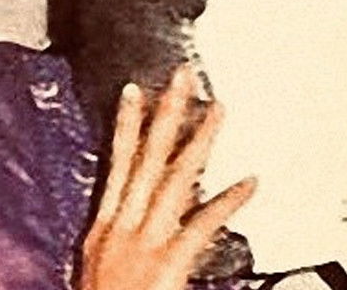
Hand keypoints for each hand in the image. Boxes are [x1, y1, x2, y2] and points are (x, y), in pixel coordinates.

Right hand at [79, 64, 255, 289]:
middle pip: (146, 159)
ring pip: (174, 181)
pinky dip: (226, 203)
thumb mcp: (97, 268)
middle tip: (182, 78)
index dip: (126, 125)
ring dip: (199, 143)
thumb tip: (129, 221)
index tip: (136, 90)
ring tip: (219, 112)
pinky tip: (249, 183)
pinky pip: (200, 226)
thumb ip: (117, 241)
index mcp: (104, 228)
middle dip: (165, 115)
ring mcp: (145, 243)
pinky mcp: (167, 264)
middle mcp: (122, 227)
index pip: (117, 164)